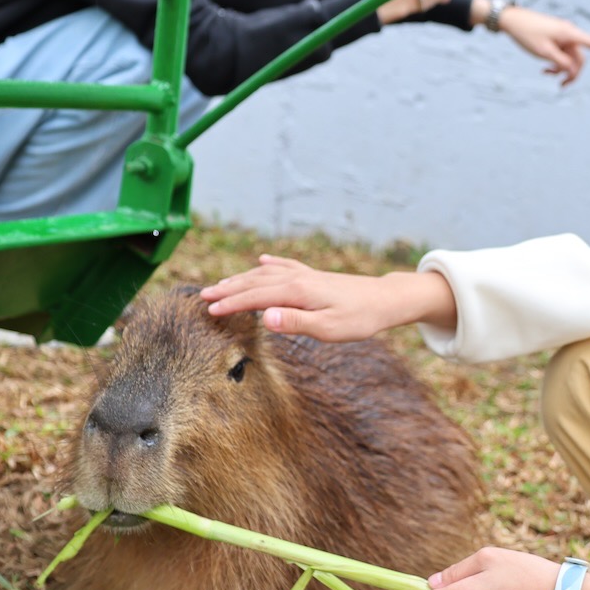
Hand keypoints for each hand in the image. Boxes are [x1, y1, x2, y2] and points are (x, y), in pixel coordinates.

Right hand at [200, 255, 456, 341]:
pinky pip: (286, 266)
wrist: (387, 299)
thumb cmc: (360, 319)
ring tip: (222, 285)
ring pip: (266, 274)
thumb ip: (295, 322)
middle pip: (255, 282)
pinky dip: (270, 264)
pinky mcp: (315, 276)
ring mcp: (306, 275)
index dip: (231, 304)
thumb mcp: (328, 328)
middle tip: (203, 297)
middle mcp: (298, 278)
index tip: (209, 311)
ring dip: (242, 279)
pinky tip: (263, 261)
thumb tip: (264, 317)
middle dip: (228, 289)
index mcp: (297, 292)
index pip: (255, 297)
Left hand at [495, 6, 589, 85]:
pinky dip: (556, 63)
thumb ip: (560, 62)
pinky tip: (544, 69)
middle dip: (572, 73)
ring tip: (545, 73)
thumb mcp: (544, 52)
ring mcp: (563, 36)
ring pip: (570, 58)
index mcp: (570, 34)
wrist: (512, 21)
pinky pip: (562, 54)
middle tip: (560, 86)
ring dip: (561, 69)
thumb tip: (572, 69)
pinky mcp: (556, 38)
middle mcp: (570, 34)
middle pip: (580, 58)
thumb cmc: (527, 34)